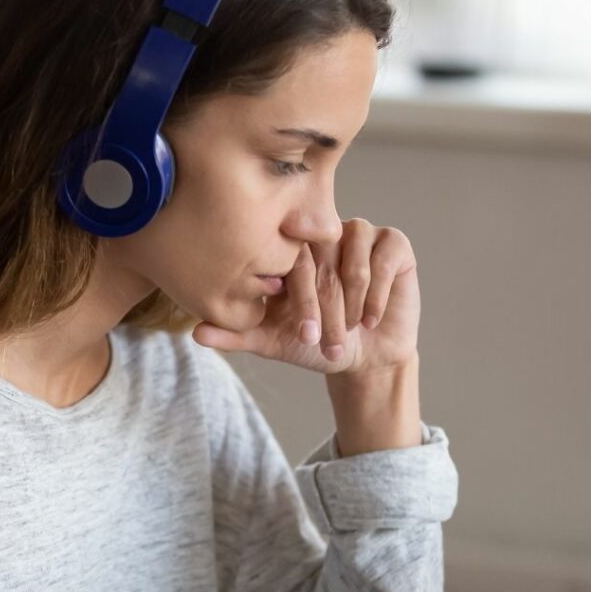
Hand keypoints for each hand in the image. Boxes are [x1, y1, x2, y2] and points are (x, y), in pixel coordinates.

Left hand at [192, 219, 419, 375]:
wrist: (365, 358)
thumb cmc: (316, 344)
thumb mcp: (274, 341)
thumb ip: (237, 333)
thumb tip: (197, 333)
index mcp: (292, 248)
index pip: (291, 259)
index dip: (299, 299)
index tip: (304, 334)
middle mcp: (324, 233)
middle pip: (323, 260)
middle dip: (326, 309)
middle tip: (324, 343)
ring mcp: (360, 234)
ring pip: (354, 259)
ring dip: (353, 302)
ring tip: (352, 330)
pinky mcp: (393, 244)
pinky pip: (384, 258)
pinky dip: (377, 293)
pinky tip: (371, 320)